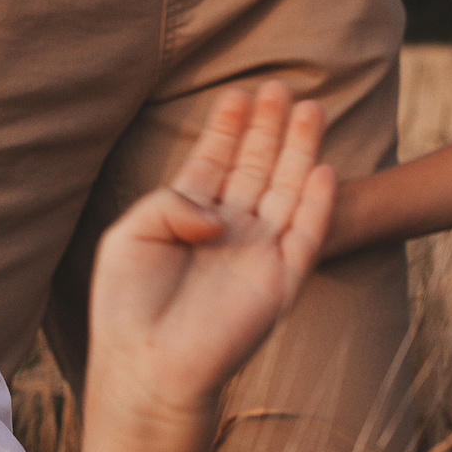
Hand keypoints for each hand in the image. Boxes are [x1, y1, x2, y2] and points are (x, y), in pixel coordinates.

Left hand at [84, 83, 334, 433]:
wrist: (147, 365)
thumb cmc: (127, 306)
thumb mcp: (131, 234)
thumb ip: (171, 201)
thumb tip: (218, 210)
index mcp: (186, 220)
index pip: (214, 163)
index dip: (226, 128)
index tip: (237, 93)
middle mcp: (225, 233)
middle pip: (254, 168)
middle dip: (267, 128)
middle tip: (278, 87)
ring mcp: (256, 255)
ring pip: (285, 191)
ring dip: (298, 151)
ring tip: (309, 108)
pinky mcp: (280, 282)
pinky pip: (306, 235)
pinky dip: (317, 203)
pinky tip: (324, 168)